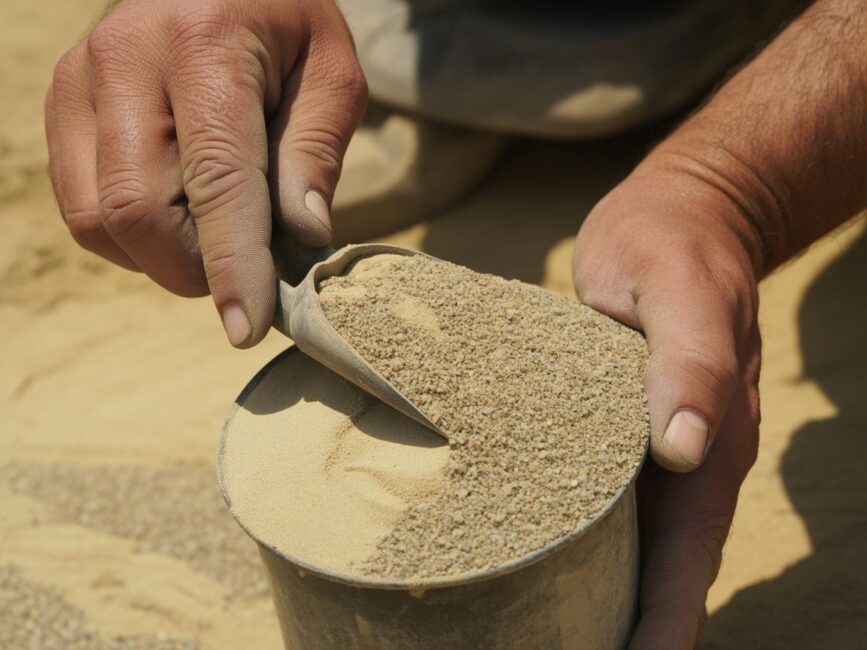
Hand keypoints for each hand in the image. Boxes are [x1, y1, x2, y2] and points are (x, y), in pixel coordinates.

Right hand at [46, 0, 366, 345]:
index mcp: (204, 45)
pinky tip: (175, 215)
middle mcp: (125, 58)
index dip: (231, 264)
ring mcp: (80, 80)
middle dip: (194, 270)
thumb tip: (297, 240)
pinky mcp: (61, 104)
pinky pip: (81, 206)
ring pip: (99, 219)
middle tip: (244, 275)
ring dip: (161, 257)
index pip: (215, 179)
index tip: (247, 329)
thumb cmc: (288, 24)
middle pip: (139, 211)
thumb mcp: (333, 75)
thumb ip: (314, 154)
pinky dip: (130, 237)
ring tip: (213, 236)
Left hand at [573, 163, 761, 647]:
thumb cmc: (671, 246)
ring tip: (551, 636)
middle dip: (629, 630)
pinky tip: (544, 560)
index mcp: (710, 442)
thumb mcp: (678, 288)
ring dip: (606, 598)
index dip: (663, 625)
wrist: (676, 217)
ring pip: (633, 543)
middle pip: (662, 570)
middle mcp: (686, 459)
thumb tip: (691, 450)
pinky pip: (606, 497)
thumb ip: (691, 361)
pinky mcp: (620, 427)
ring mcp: (654, 446)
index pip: (688, 560)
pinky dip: (585, 541)